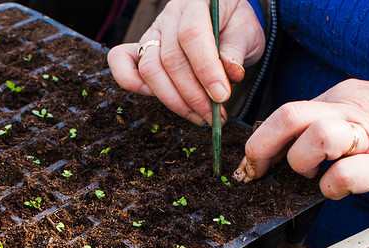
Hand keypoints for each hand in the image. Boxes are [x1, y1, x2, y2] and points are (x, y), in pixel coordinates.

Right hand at [107, 0, 263, 124]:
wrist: (224, 20)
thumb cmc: (234, 26)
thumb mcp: (246, 32)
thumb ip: (236, 51)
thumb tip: (231, 74)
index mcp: (197, 3)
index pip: (192, 34)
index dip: (205, 69)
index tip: (221, 96)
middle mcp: (170, 16)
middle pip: (170, 58)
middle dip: (192, 94)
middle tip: (213, 116)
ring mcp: (153, 33)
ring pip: (149, 69)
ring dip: (173, 100)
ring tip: (198, 116)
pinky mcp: (142, 49)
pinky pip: (122, 64)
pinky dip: (134, 85)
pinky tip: (163, 100)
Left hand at [233, 79, 368, 198]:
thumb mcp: (360, 114)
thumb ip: (324, 124)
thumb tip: (282, 148)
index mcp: (339, 97)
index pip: (284, 112)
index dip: (260, 141)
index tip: (251, 164)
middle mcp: (349, 109)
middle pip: (288, 115)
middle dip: (261, 148)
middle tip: (258, 171)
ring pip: (314, 137)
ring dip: (300, 164)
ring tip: (313, 176)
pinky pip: (344, 174)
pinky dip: (331, 187)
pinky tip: (336, 190)